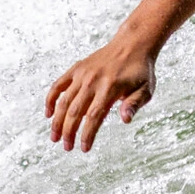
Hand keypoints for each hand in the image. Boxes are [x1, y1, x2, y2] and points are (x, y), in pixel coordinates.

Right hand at [46, 32, 156, 152]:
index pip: (94, 117)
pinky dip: (51, 99)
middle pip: (75, 112)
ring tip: (54, 137)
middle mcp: (93, 81)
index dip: (87, 135)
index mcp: (110, 88)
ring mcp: (82, 74)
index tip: (83, 149)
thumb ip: (135, 104)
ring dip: (57, 121)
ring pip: (64, 101)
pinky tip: (48, 114)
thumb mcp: (146, 89)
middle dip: (69, 132)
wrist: (132, 44)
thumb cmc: (141, 71)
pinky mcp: (76, 69)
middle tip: (67, 148)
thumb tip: (125, 120)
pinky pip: (58, 85)